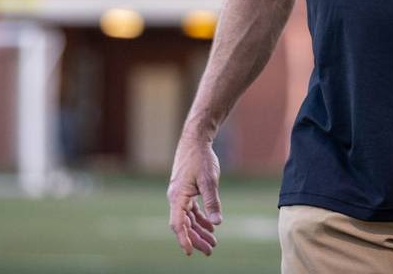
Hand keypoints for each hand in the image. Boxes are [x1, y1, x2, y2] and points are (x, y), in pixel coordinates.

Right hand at [167, 135, 222, 256]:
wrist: (196, 140)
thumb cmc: (201, 158)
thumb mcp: (209, 180)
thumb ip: (212, 202)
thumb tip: (217, 223)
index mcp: (177, 196)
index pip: (178, 224)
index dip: (184, 239)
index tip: (191, 252)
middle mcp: (176, 198)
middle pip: (184, 225)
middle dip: (196, 239)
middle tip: (210, 251)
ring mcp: (180, 195)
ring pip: (188, 219)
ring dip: (199, 231)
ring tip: (212, 243)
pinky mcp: (186, 191)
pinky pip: (191, 211)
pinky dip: (200, 220)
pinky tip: (210, 227)